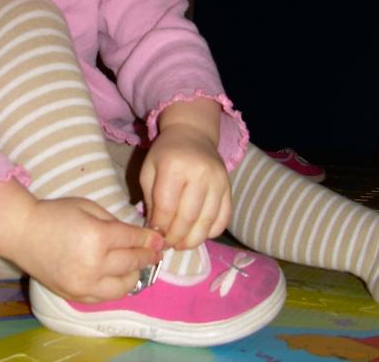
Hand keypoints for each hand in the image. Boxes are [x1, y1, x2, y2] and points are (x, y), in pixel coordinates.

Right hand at [0, 180, 162, 302]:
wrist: (22, 232)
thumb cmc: (55, 213)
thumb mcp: (88, 206)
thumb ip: (114, 222)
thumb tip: (137, 236)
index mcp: (98, 237)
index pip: (134, 240)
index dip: (150, 239)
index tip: (160, 238)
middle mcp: (94, 264)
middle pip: (133, 263)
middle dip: (148, 255)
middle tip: (155, 251)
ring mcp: (84, 284)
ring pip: (124, 286)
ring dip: (134, 274)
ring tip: (136, 264)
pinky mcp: (75, 295)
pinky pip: (105, 296)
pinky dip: (115, 286)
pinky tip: (117, 275)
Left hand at [140, 100, 231, 249]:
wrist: (192, 134)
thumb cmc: (165, 154)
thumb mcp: (149, 170)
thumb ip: (150, 200)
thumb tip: (155, 231)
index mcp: (174, 166)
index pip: (166, 206)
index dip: (159, 227)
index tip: (154, 236)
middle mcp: (200, 173)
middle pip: (188, 217)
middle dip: (175, 237)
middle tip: (167, 244)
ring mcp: (218, 181)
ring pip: (207, 222)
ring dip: (193, 240)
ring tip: (181, 244)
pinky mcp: (229, 188)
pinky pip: (223, 218)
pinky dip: (211, 232)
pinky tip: (198, 234)